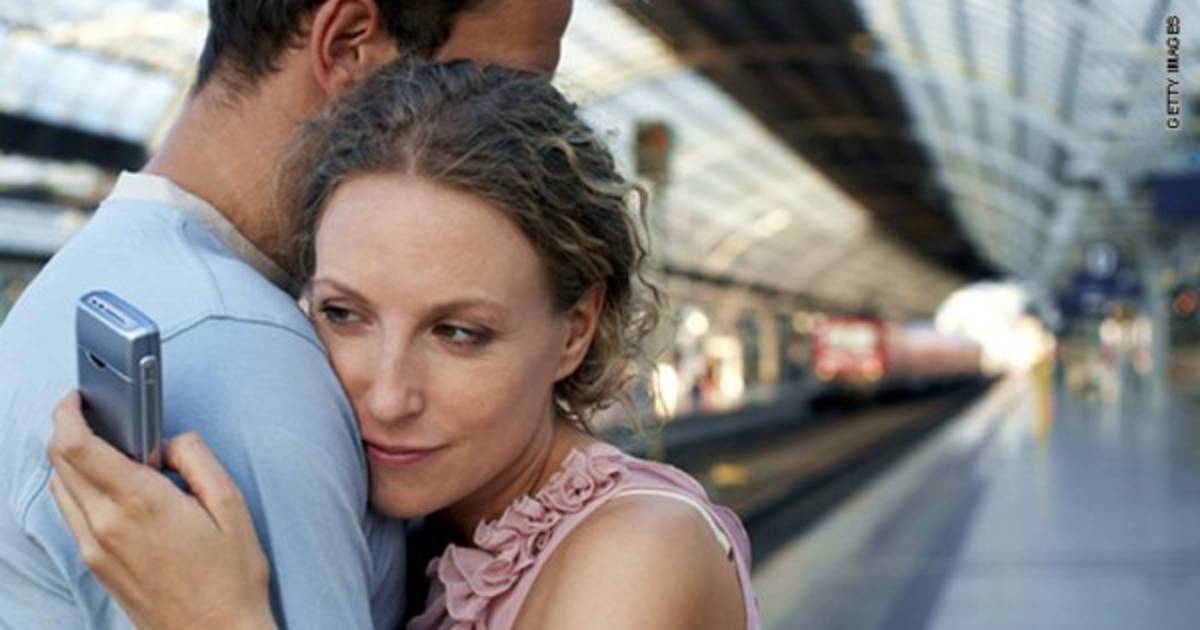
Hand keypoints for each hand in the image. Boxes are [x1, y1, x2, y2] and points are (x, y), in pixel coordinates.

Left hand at [47, 391, 276, 629]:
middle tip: (97, 414)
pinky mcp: (96, 566)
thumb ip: (196, 458)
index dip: (69, 412)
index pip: (78, 446)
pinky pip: (72, 514)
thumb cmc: (230, 577)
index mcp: (141, 503)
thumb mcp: (231, 505)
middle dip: (69, 429)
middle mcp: (106, 526)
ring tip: (109, 448)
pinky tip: (111, 485)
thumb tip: (169, 440)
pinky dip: (80, 488)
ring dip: (72, 460)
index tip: (79, 397)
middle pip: (60, 463)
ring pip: (61, 488)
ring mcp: (96, 549)